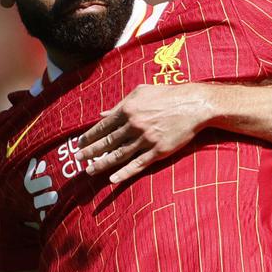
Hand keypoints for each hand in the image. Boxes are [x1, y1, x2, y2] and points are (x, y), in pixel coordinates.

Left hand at [75, 84, 214, 182]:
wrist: (194, 104)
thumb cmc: (168, 95)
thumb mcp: (142, 92)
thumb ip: (121, 103)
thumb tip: (103, 114)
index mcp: (128, 109)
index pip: (103, 126)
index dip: (90, 136)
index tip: (79, 144)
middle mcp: (134, 125)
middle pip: (107, 142)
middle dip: (90, 151)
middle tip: (77, 159)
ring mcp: (146, 139)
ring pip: (119, 155)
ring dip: (102, 164)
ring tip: (89, 170)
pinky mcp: (158, 151)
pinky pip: (138, 164)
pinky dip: (124, 173)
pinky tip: (113, 180)